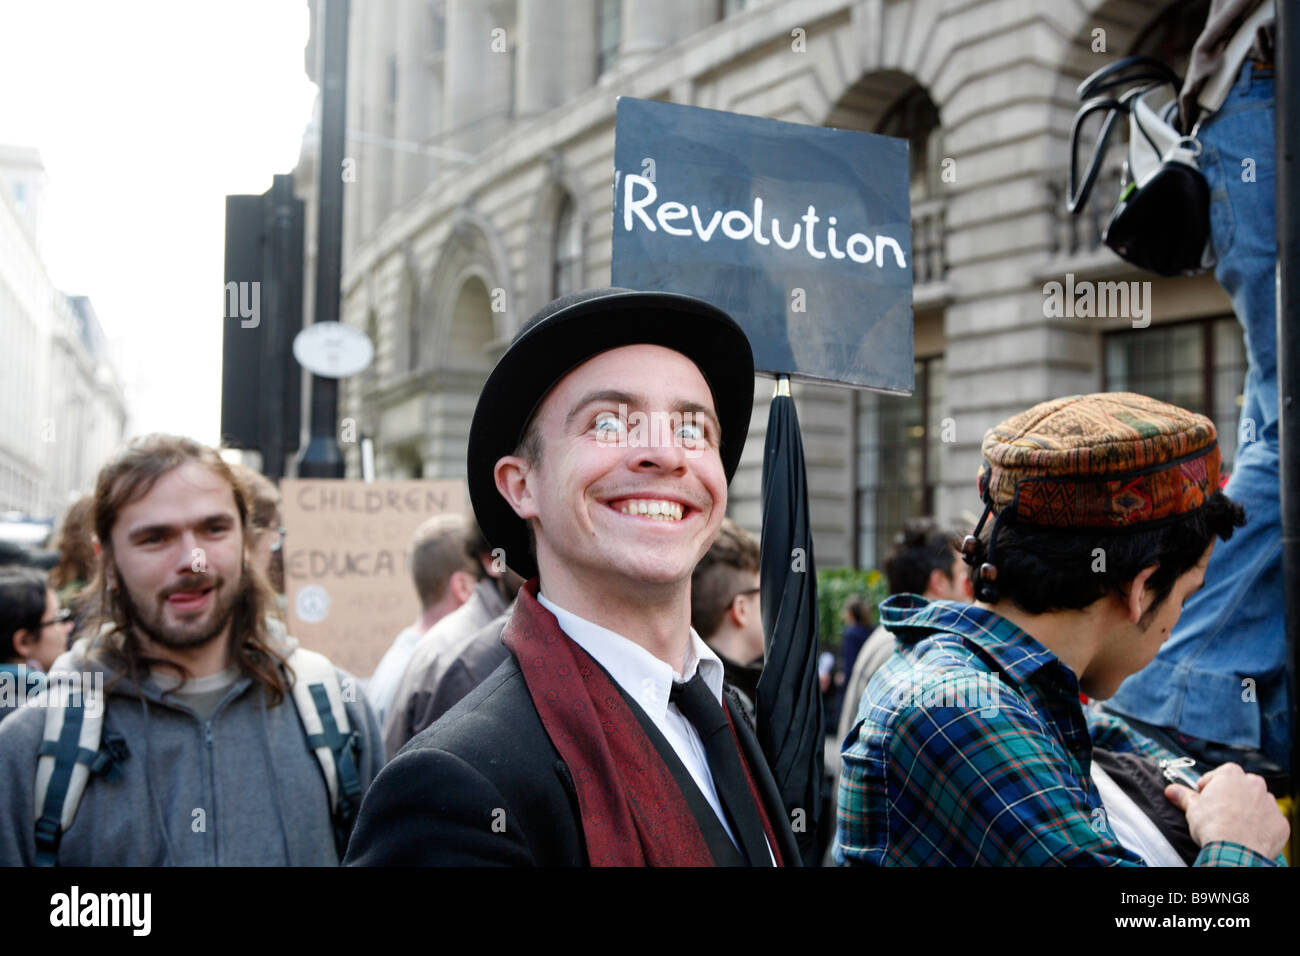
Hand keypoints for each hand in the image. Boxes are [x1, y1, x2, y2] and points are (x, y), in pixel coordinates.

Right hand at [1165, 762, 1288, 858]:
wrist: (1234, 850)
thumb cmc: (1214, 826)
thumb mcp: (1193, 808)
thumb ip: (1183, 796)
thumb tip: (1172, 790)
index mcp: (1231, 774)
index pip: (1219, 775)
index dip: (1210, 787)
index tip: (1205, 798)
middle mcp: (1254, 784)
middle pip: (1240, 786)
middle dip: (1231, 797)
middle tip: (1219, 812)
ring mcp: (1269, 803)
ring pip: (1257, 802)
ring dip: (1248, 810)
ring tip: (1234, 825)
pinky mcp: (1279, 821)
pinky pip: (1269, 820)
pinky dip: (1261, 826)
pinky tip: (1248, 834)